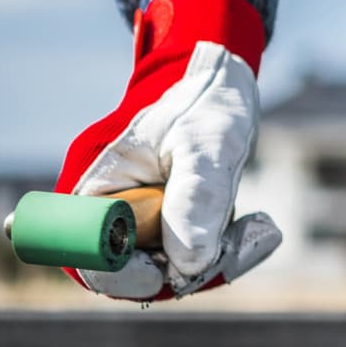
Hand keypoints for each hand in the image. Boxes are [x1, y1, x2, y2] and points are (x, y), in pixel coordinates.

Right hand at [55, 0, 279, 300]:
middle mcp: (110, 206)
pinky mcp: (170, 219)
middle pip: (132, 270)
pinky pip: (191, 251)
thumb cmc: (203, 95)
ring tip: (259, 230)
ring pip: (168, 267)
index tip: (172, 270)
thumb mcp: (205, 142)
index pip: (87, 256)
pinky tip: (258, 226)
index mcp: (94, 183)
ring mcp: (141, 215)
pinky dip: (224, 248)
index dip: (125, 275)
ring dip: (215, 260)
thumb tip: (188, 264)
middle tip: (238, 245)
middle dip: (187, 269)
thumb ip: (196, 197)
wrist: (219, 71)